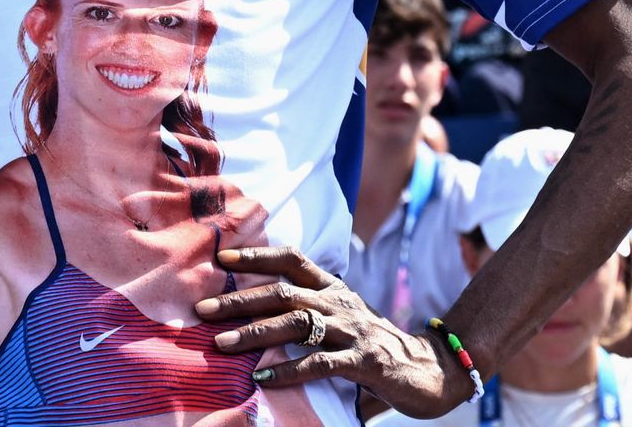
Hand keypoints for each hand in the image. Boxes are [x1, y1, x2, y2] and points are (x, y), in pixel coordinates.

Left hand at [195, 246, 468, 417]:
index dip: (256, 254)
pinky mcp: (362, 361)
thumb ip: (309, 314)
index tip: (221, 256)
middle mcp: (339, 301)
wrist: (427, 370)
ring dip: (254, 333)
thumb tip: (258, 317)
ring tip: (221, 344)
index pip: (291, 258)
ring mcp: (351, 329)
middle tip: (203, 308)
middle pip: (282, 291)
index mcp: (333, 286)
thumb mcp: (341, 319)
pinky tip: (262, 377)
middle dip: (239, 298)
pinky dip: (287, 370)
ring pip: (295, 323)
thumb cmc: (374, 345)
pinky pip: (319, 364)